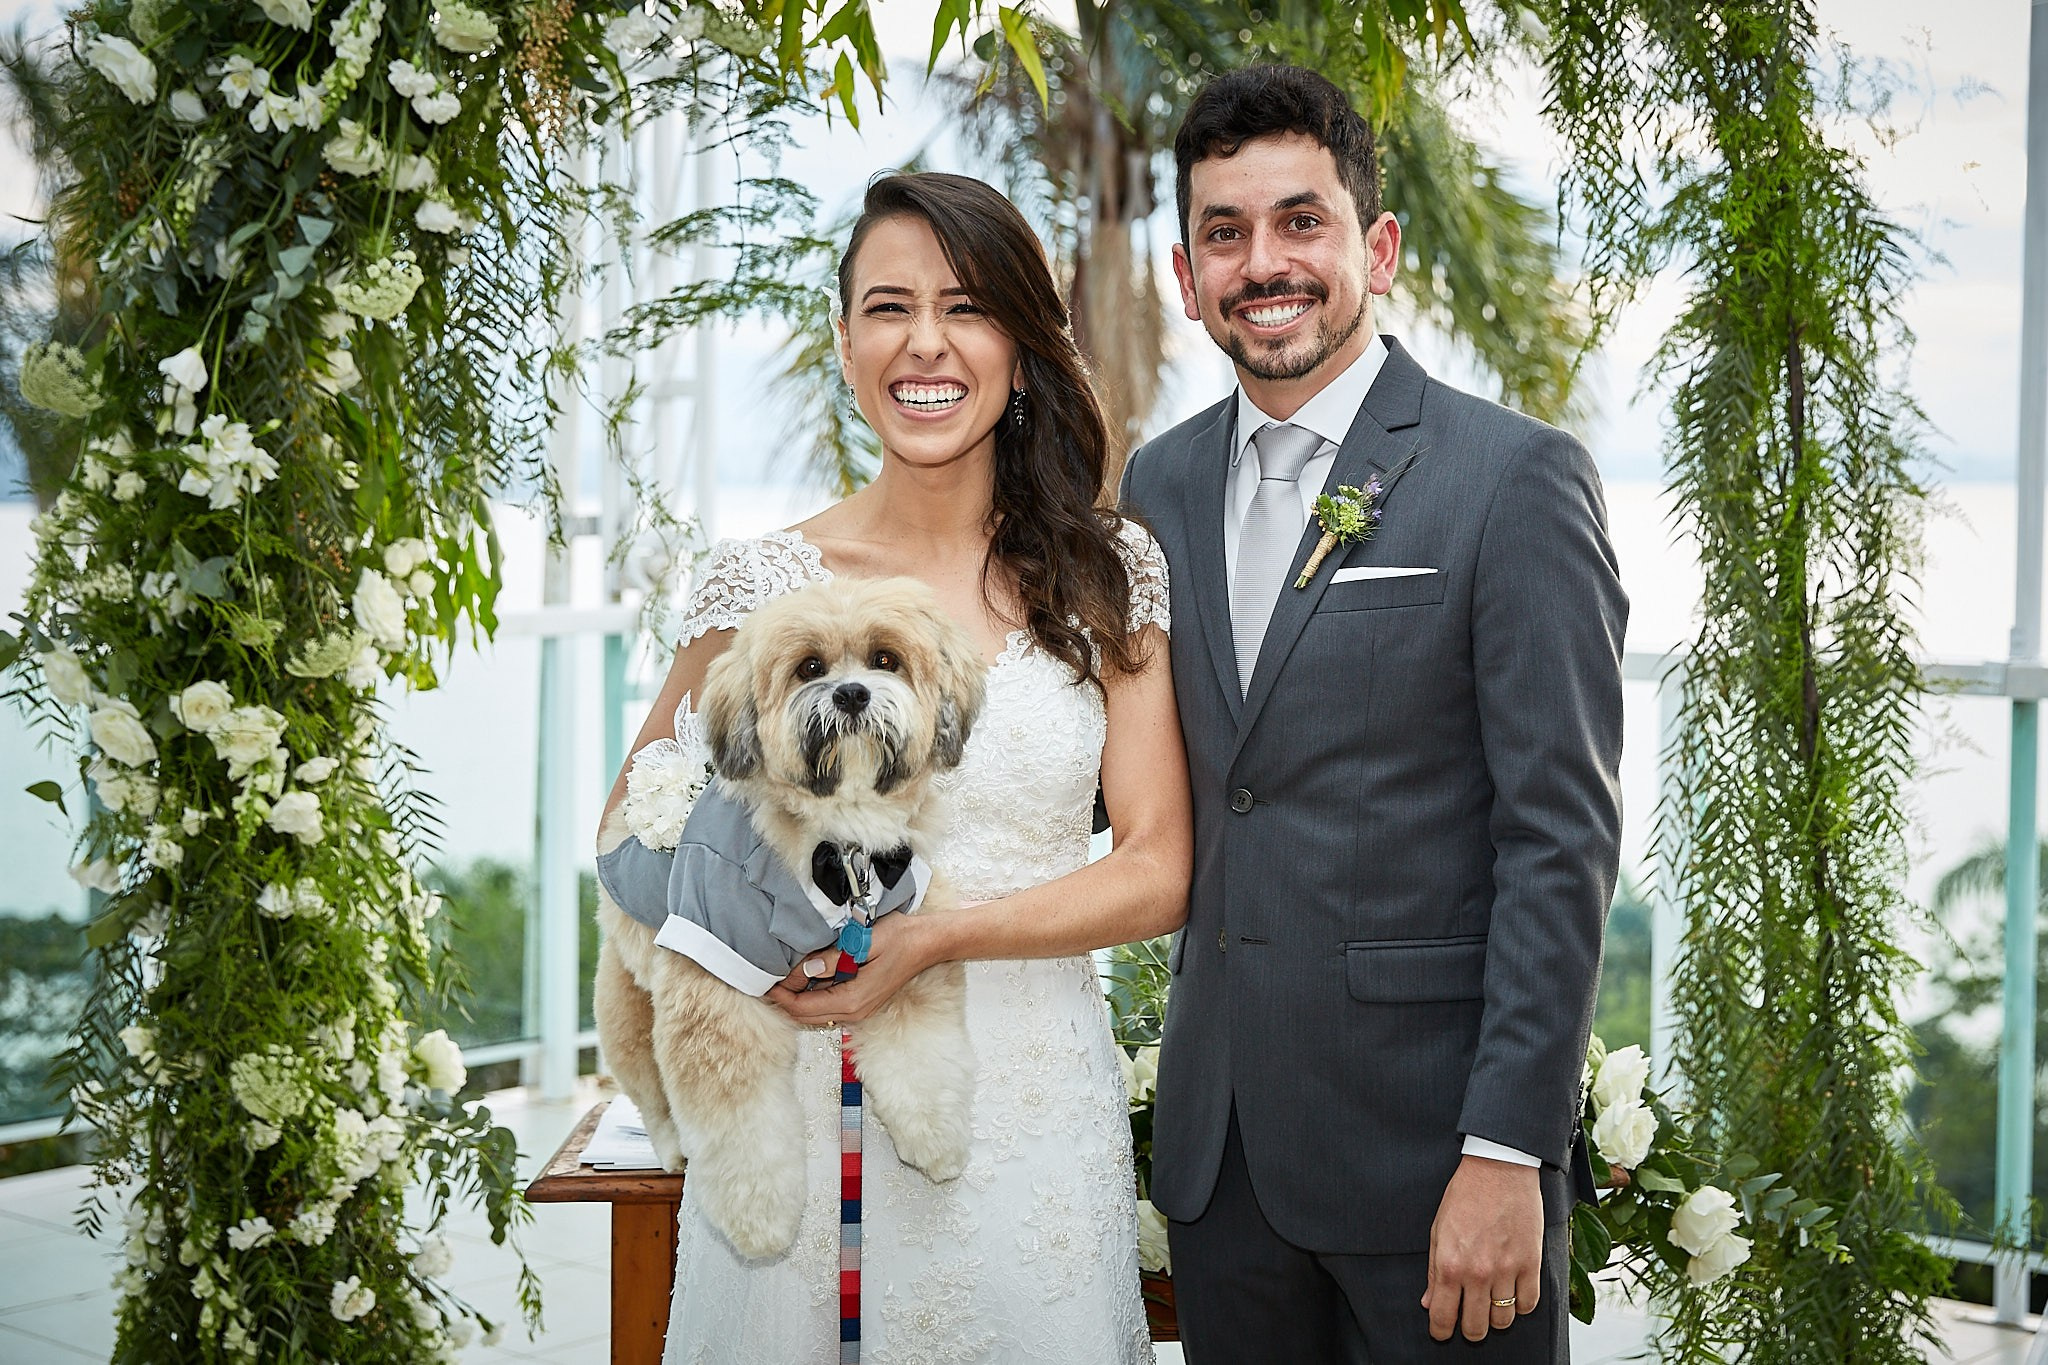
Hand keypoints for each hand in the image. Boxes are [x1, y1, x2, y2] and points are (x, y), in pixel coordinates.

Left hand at [766, 914, 941, 1027]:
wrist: (927, 943)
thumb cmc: (900, 938)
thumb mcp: (864, 942)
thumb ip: (833, 959)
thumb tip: (805, 971)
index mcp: (852, 1000)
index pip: (802, 1007)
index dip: (780, 996)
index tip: (762, 981)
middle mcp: (854, 1011)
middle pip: (804, 1016)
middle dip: (783, 1001)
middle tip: (764, 980)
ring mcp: (858, 1009)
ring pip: (814, 1014)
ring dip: (795, 1000)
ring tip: (778, 978)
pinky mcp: (861, 1002)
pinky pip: (827, 1006)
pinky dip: (809, 997)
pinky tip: (802, 979)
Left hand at [1421, 1154, 1542, 1342]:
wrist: (1498, 1169)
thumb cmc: (1465, 1196)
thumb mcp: (1438, 1231)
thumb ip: (1434, 1272)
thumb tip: (1429, 1303)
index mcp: (1450, 1264)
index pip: (1443, 1317)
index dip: (1441, 1331)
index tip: (1442, 1332)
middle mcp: (1478, 1273)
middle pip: (1476, 1327)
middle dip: (1470, 1330)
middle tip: (1469, 1322)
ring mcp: (1506, 1270)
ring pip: (1503, 1320)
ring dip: (1495, 1318)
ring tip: (1491, 1305)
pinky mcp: (1531, 1263)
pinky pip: (1528, 1304)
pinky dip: (1520, 1306)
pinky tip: (1512, 1294)